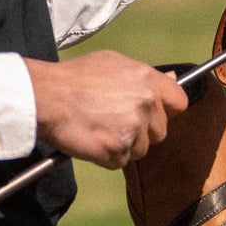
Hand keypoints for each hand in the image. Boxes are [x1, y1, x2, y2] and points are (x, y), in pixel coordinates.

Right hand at [24, 52, 188, 169]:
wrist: (45, 96)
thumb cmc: (75, 78)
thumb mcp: (112, 62)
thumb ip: (145, 74)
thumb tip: (174, 77)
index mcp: (147, 79)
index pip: (179, 102)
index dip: (167, 111)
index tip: (153, 114)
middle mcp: (145, 103)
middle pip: (160, 131)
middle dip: (142, 132)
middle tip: (114, 121)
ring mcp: (132, 128)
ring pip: (141, 149)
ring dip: (123, 145)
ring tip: (99, 128)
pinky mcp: (117, 150)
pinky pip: (120, 162)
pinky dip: (106, 156)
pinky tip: (91, 139)